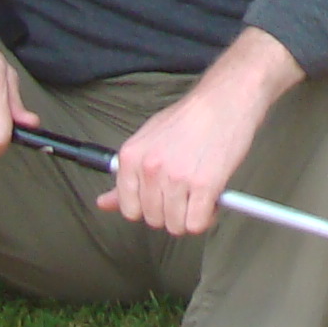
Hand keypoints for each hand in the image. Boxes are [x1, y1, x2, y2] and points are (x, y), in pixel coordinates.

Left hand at [101, 70, 266, 235]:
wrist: (223, 101)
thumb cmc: (188, 119)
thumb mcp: (148, 140)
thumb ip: (127, 176)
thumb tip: (104, 203)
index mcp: (130, 157)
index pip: (129, 208)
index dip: (148, 208)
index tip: (162, 198)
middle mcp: (150, 169)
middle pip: (153, 219)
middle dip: (171, 212)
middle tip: (185, 193)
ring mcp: (176, 178)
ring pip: (175, 225)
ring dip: (189, 217)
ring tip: (198, 195)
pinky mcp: (204, 185)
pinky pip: (196, 224)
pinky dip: (205, 218)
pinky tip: (211, 200)